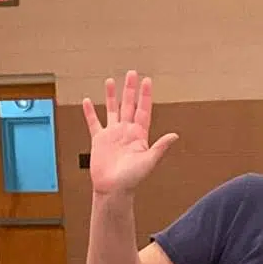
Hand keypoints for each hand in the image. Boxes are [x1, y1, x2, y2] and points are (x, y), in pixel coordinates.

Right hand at [83, 71, 178, 197]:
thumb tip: (175, 135)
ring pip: (112, 110)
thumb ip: (160, 147)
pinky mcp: (99, 140)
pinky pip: (93, 123)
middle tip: (132, 73)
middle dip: (130, 89)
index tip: (147, 81)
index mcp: (139, 135)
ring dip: (112, 96)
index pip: (143, 110)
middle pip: (128, 105)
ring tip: (111, 81)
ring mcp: (112, 135)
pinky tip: (87, 101)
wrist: (113, 190)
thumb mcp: (149, 161)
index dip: (145, 96)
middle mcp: (126, 132)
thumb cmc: (132, 179)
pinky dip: (89, 112)